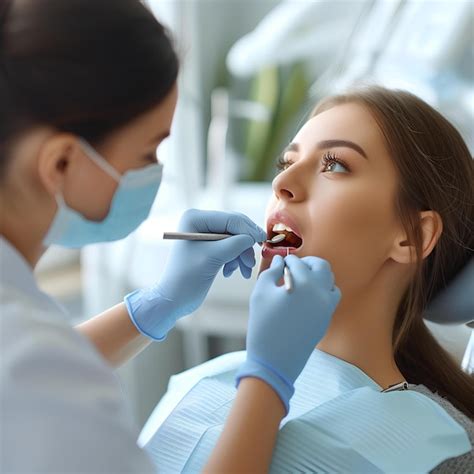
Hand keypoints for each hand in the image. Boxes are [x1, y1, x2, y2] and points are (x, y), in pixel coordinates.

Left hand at [124, 209, 265, 339]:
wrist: (174, 299)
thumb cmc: (187, 277)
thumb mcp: (213, 257)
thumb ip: (235, 244)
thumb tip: (253, 237)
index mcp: (195, 218)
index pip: (230, 219)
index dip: (248, 230)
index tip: (263, 241)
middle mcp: (199, 222)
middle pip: (234, 228)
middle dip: (244, 246)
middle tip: (250, 263)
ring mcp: (204, 234)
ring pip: (234, 240)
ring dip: (241, 256)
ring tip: (244, 272)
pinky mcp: (208, 246)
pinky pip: (230, 248)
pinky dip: (234, 260)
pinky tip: (230, 272)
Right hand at [236, 255, 340, 412]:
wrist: (274, 360)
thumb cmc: (263, 324)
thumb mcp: (260, 293)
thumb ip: (271, 272)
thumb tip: (279, 262)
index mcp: (304, 283)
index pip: (298, 263)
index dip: (287, 261)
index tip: (280, 263)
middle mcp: (320, 292)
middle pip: (322, 266)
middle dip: (308, 262)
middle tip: (294, 266)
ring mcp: (327, 307)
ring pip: (330, 281)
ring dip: (317, 276)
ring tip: (300, 281)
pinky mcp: (327, 319)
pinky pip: (330, 298)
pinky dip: (321, 291)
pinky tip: (305, 296)